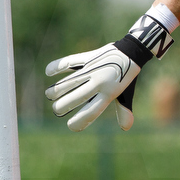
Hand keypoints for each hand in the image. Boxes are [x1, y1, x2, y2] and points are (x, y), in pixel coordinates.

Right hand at [45, 11, 174, 131]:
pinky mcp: (89, 57)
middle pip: (75, 98)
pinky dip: (58, 65)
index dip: (79, 121)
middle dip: (62, 106)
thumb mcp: (127, 94)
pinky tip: (48, 71)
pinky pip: (70, 61)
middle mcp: (100, 82)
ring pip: (69, 82)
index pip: (91, 112)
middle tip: (56, 109)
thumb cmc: (127, 77)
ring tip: (50, 95)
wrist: (131, 51)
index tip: (70, 126)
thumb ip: (123, 110)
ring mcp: (94, 69)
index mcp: (109, 93)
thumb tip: (126, 128)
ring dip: (56, 89)